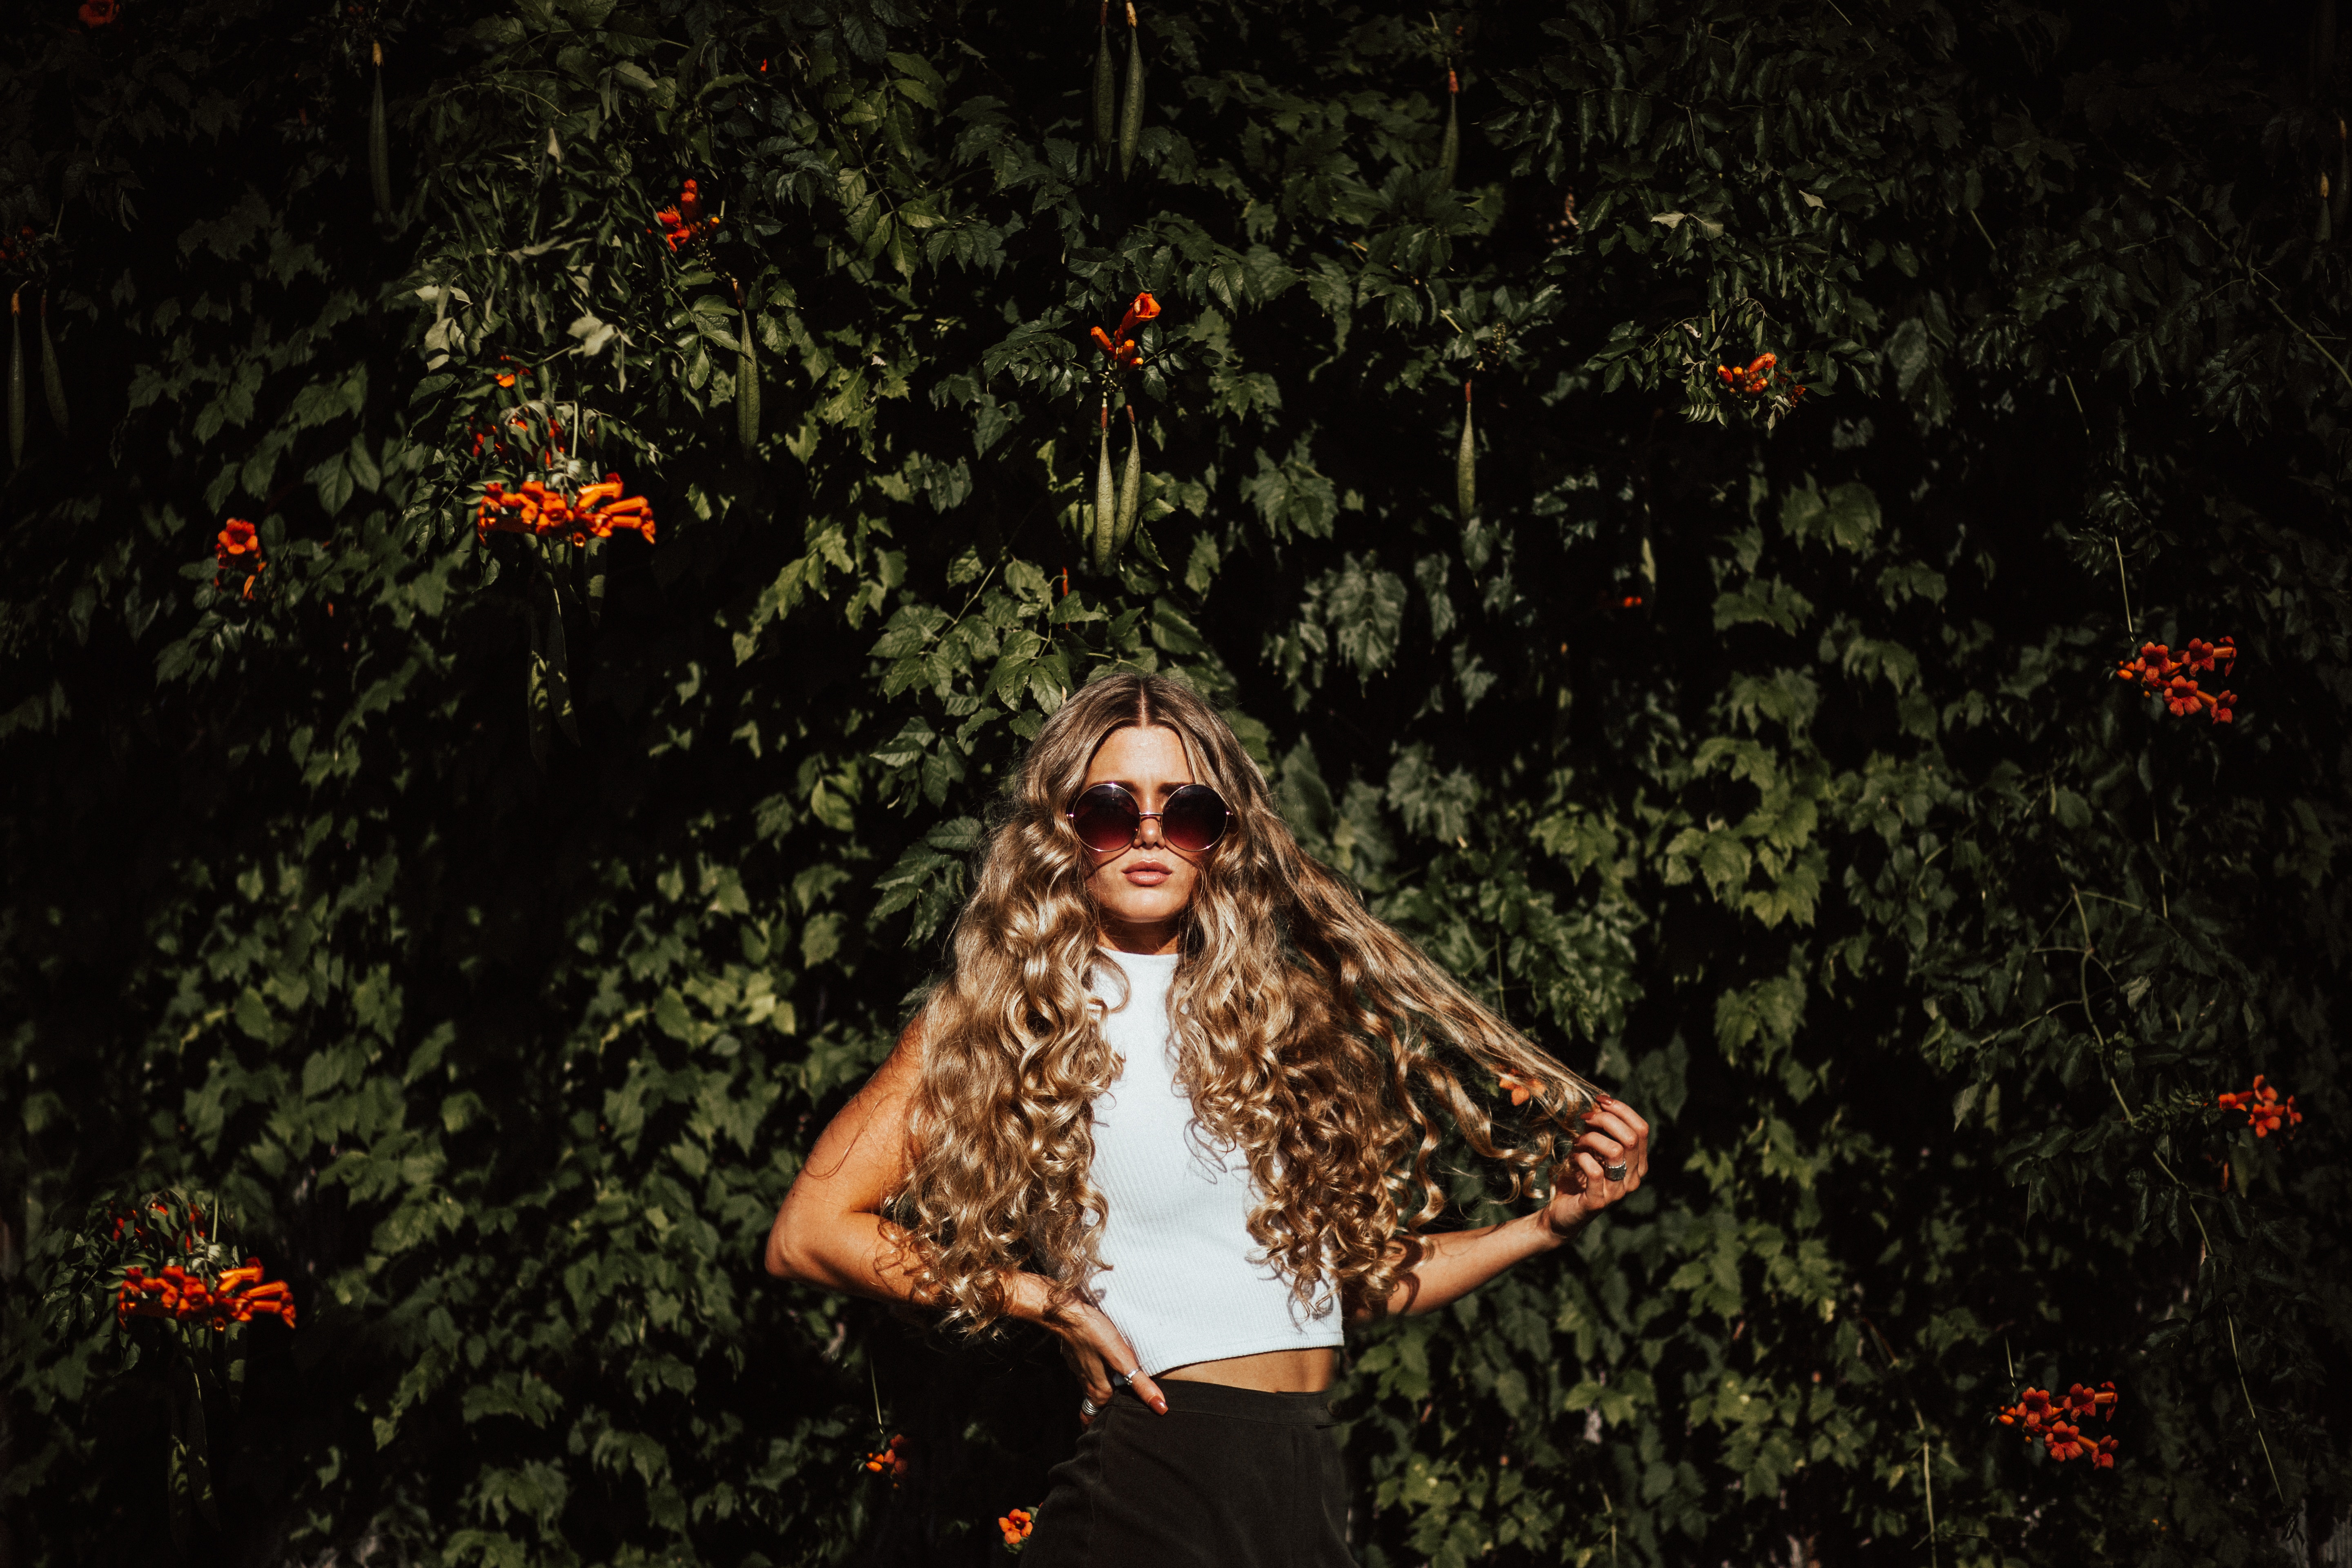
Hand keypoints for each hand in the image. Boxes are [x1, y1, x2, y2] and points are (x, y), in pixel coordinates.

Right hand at [1008, 1273, 1167, 1421]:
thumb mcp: (1122, 1359)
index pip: (1102, 1420)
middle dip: (1108, 1415)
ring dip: (1104, 1395)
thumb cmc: (1094, 1333)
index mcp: (1098, 1392)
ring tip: (1121, 1396)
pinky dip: (1099, 1376)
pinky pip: (1090, 1374)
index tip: (1122, 1434)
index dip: (1111, 1427)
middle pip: (1099, 1407)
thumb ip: (1141, 1384)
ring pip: (1094, 1391)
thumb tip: (1161, 1408)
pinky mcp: (1079, 1358)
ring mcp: (1081, 1371)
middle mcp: (1088, 1385)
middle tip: (1124, 1420)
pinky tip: (1107, 1367)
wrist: (1065, 1312)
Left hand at [1538, 1094, 1650, 1240]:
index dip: (1622, 1110)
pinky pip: (1595, 1170)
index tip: (1600, 1100)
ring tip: (1578, 1142)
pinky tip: (1573, 1159)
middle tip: (1584, 1119)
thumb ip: (1599, 1130)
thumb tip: (1600, 1104)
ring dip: (1591, 1139)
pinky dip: (1580, 1157)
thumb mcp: (1591, 1148)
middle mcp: (1633, 1179)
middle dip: (1605, 1120)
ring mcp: (1617, 1192)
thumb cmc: (1578, 1177)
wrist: (1561, 1213)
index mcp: (1637, 1164)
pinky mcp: (1598, 1201)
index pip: (1642, 1130)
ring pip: (1615, 1151)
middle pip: (1631, 1137)